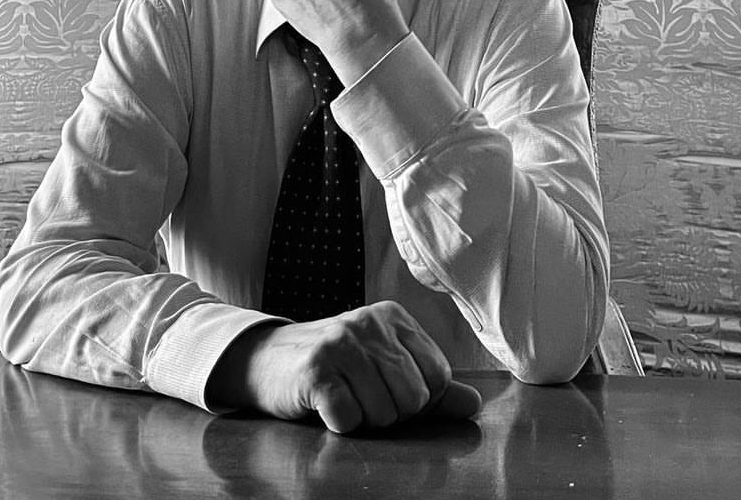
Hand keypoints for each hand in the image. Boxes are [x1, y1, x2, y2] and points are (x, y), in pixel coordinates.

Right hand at [206, 301, 482, 433]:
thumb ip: (431, 386)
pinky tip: (323, 404)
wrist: (266, 362)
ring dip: (364, 419)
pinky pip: (349, 420)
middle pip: (414, 399)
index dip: (417, 400)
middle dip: (391, 413)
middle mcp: (370, 323)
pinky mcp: (316, 370)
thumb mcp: (384, 368)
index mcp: (394, 317)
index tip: (386, 390)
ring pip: (384, 413)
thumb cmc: (335, 369)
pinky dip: (338, 424)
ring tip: (342, 398)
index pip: (437, 377)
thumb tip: (474, 405)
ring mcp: (341, 343)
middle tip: (360, 396)